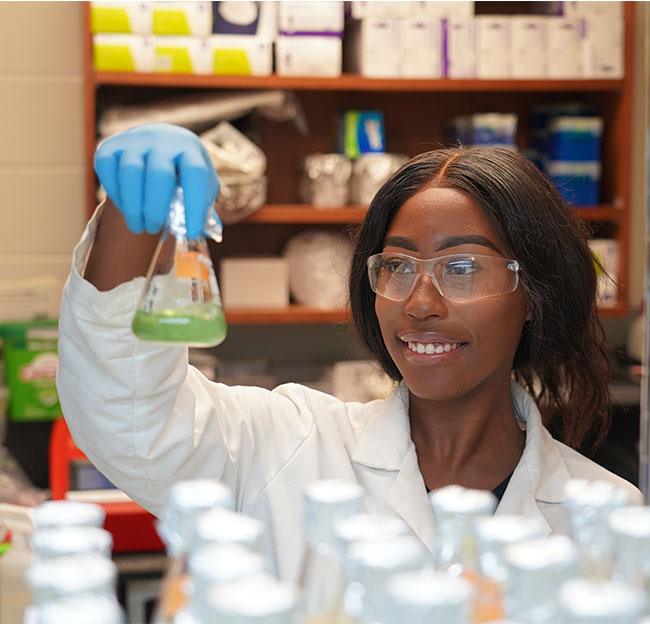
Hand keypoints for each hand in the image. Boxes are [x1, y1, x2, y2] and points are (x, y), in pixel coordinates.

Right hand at [94, 123, 219, 239]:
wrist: (156, 146)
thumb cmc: (183, 174)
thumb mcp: (200, 186)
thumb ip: (205, 208)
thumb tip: (214, 233)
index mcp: (189, 148)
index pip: (195, 174)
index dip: (195, 205)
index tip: (192, 232)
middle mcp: (162, 139)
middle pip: (159, 174)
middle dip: (157, 209)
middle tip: (156, 230)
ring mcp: (134, 140)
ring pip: (130, 173)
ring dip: (133, 207)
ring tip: (140, 227)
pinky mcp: (109, 146)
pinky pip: (107, 170)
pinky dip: (116, 194)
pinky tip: (126, 209)